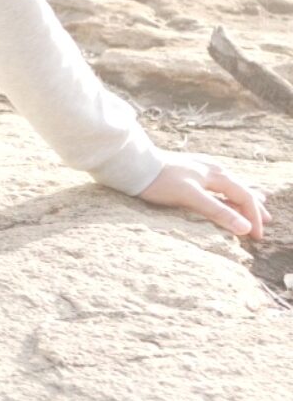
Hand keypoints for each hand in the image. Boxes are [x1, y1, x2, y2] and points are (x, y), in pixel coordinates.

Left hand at [137, 150, 268, 238]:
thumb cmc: (160, 181)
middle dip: (254, 206)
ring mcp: (200, 169)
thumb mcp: (190, 197)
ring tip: (254, 205)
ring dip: (242, 198)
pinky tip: (222, 195)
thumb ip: (217, 211)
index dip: (254, 217)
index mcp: (216, 174)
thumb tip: (245, 227)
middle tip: (267, 221)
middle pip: (240, 189)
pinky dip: (226, 194)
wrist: (133, 164)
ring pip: (229, 186)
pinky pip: (215, 184)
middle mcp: (212, 169)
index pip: (245, 196)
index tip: (256, 237)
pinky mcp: (187, 171)